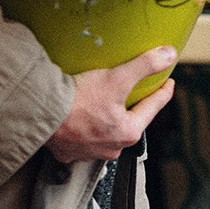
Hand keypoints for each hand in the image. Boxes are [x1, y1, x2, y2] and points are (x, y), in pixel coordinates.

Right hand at [44, 49, 175, 166]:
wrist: (41, 114)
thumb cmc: (78, 101)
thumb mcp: (117, 78)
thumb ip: (145, 65)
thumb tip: (168, 55)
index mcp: (128, 132)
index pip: (153, 107)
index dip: (162, 92)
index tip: (167, 83)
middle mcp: (111, 148)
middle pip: (129, 123)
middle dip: (133, 109)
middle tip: (135, 93)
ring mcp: (89, 153)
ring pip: (105, 134)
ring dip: (107, 122)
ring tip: (105, 105)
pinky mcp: (67, 152)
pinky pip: (81, 140)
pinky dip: (83, 130)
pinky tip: (79, 119)